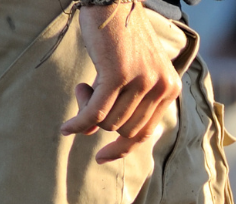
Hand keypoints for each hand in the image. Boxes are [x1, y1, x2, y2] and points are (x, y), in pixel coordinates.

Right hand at [61, 2, 181, 163]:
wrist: (112, 2)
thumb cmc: (119, 38)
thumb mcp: (126, 73)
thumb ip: (119, 104)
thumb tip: (92, 132)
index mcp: (169, 89)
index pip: (145, 134)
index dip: (123, 150)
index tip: (103, 157)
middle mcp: (160, 86)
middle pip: (125, 130)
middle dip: (101, 121)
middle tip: (87, 94)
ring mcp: (141, 81)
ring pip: (109, 122)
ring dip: (88, 110)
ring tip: (84, 84)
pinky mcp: (118, 74)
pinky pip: (95, 112)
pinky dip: (78, 122)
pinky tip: (66, 127)